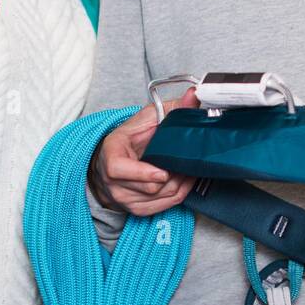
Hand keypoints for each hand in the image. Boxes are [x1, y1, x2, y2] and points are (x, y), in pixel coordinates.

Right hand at [89, 88, 199, 215]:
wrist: (115, 161)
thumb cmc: (131, 139)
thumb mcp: (147, 118)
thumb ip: (173, 107)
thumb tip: (194, 94)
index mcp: (110, 156)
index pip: (119, 171)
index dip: (143, 173)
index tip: (163, 171)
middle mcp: (113, 182)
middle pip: (150, 187)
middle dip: (173, 174)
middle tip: (186, 160)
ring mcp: (125, 199)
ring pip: (162, 197)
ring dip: (180, 182)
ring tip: (185, 166)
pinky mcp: (137, 210)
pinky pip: (167, 205)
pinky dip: (180, 192)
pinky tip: (183, 178)